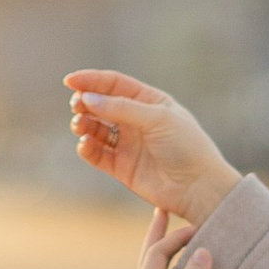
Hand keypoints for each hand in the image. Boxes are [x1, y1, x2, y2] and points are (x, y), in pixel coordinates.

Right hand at [66, 71, 241, 227]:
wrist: (198, 187)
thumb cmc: (186, 146)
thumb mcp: (156, 118)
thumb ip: (121, 108)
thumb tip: (87, 98)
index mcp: (149, 101)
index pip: (114, 84)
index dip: (91, 80)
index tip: (70, 81)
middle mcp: (137, 121)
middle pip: (101, 105)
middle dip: (85, 103)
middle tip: (77, 106)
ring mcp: (129, 144)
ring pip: (96, 129)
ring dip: (83, 124)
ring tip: (79, 124)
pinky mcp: (122, 167)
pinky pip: (97, 154)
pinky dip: (87, 148)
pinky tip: (84, 143)